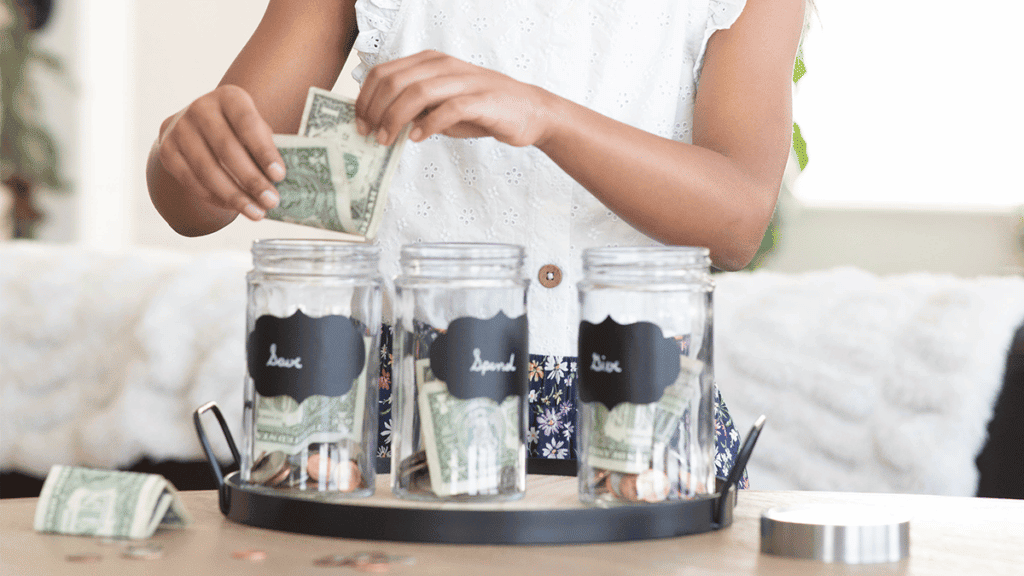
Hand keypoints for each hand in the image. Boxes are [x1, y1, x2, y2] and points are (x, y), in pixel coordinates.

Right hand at [155, 85, 284, 220]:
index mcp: (229, 97)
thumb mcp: (255, 130)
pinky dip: (215, 198)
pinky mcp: (167, 150)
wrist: (199, 128)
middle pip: (226, 149)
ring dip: (234, 195)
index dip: (264, 151)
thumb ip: (265, 149)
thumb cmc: (238, 131)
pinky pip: (191, 180)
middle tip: (271, 201)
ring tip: (256, 212)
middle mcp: (201, 108)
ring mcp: (179, 128)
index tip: (279, 176)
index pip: (247, 124)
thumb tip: (277, 183)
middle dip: (251, 180)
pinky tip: (234, 207)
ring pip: (207, 169)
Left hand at [355, 50, 554, 147]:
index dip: (365, 99)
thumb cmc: (482, 109)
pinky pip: (447, 109)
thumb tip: (380, 122)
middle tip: (371, 135)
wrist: (529, 111)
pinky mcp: (481, 100)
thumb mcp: (441, 104)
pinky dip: (429, 125)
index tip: (360, 123)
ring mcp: (463, 80)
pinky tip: (419, 138)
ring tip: (388, 139)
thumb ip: (414, 108)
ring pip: (416, 93)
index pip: (384, 73)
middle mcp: (443, 65)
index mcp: (429, 62)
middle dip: (376, 111)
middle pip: (394, 82)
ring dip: (395, 119)